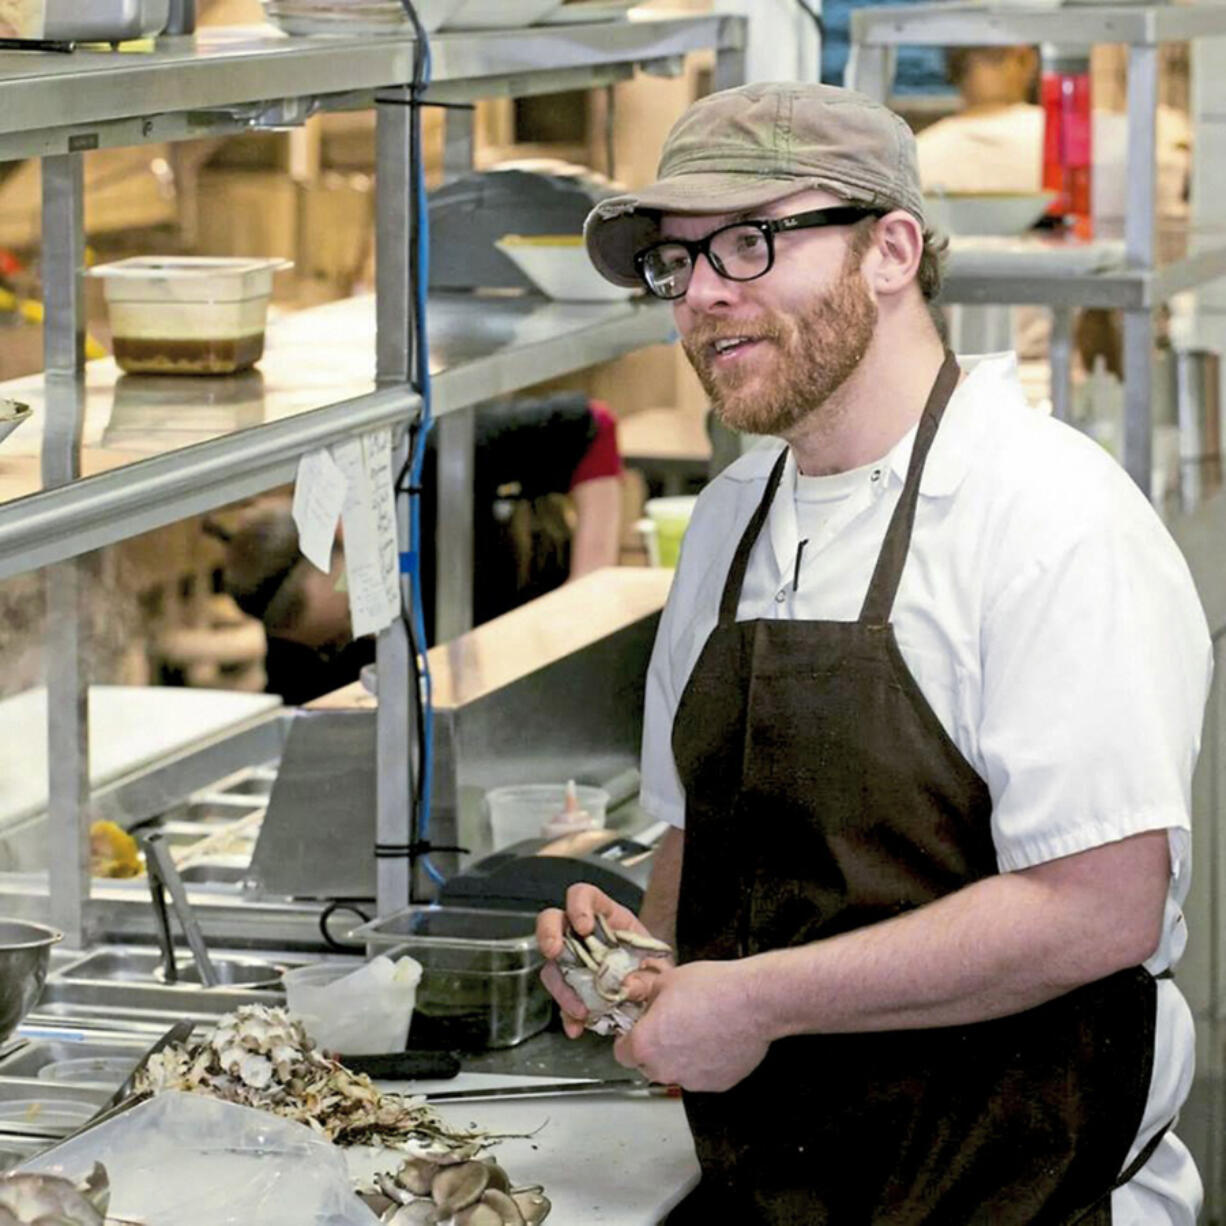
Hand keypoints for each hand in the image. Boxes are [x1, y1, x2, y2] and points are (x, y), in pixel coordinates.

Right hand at [536, 884, 662, 1038]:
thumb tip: (628, 986)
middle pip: (552, 921)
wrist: (658, 996)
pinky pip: (560, 999)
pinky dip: (566, 1014)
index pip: (583, 895)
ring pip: (552, 964)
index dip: (578, 905)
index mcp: (605, 916)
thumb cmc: (655, 968)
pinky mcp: (572, 987)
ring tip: (580, 1010)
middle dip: (548, 934)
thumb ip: (647, 975)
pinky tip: (576, 1026)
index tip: (584, 927)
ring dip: (561, 987)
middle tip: (554, 952)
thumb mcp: (659, 967)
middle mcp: (583, 934)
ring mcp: (573, 960)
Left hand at [612, 960, 769, 1092]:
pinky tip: (717, 1039)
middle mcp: (665, 1069)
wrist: (752, 1002)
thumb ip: (649, 999)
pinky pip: (702, 1074)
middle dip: (655, 1047)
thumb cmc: (712, 989)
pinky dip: (705, 1061)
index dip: (629, 1038)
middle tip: (671, 1023)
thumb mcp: (666, 981)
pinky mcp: (718, 1084)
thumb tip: (648, 1004)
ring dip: (681, 1056)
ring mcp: (692, 1080)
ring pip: (677, 1070)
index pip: (621, 1053)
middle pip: (649, 1064)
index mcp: (645, 1045)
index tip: (637, 1029)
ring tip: (699, 1028)